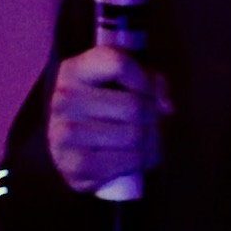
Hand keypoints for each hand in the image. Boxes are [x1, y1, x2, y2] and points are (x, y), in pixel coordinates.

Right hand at [47, 46, 171, 193]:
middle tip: (157, 120)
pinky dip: (144, 160)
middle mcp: (63, 99)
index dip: (145, 79)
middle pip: (134, 106)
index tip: (149, 91)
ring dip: (154, 140)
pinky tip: (143, 155)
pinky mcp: (73, 166)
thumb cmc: (111, 102)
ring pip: (134, 136)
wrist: (78, 143)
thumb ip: (153, 81)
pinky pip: (126, 162)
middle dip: (155, 116)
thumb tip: (166, 107)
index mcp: (74, 70)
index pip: (119, 64)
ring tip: (153, 138)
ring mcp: (64, 134)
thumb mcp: (131, 79)